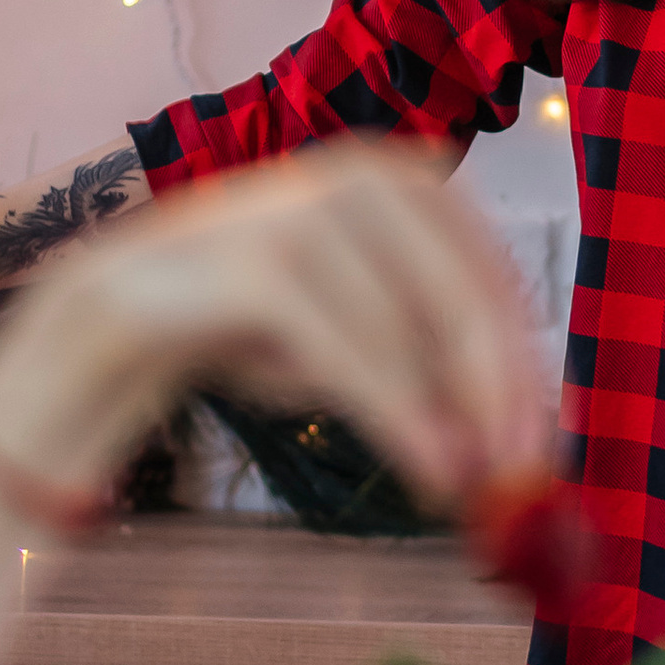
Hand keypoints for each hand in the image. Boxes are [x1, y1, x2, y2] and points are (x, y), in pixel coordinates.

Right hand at [0, 143, 548, 515]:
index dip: (526, 363)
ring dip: (448, 415)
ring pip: (408, 324)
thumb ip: (437, 368)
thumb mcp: (364, 341)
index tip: (548, 445)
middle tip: (523, 477)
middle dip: (500, 392)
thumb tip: (527, 440)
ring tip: (465, 488)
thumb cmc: (258, 327)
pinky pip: (350, 348)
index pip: (490, 274)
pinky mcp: (252, 262)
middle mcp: (358, 176)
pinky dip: (397, 414)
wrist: (116, 314)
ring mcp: (300, 209)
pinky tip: (425, 467)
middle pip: (463, 294)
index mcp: (401, 179)